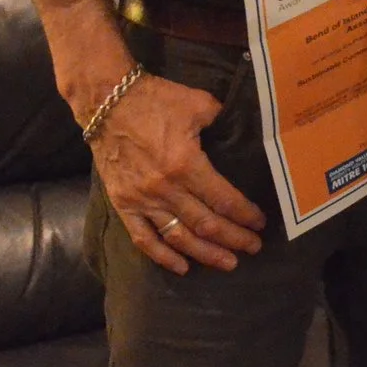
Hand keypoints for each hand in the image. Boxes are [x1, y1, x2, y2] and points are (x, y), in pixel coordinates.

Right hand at [91, 75, 267, 274]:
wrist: (106, 103)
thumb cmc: (155, 100)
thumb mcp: (198, 103)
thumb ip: (222, 120)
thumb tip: (243, 129)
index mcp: (186, 164)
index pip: (223, 199)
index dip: (244, 214)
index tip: (260, 223)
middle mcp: (165, 189)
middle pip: (206, 224)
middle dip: (233, 238)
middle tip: (253, 247)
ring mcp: (142, 200)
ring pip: (179, 237)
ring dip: (205, 253)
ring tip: (228, 263)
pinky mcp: (123, 205)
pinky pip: (144, 239)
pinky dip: (163, 257)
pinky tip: (182, 267)